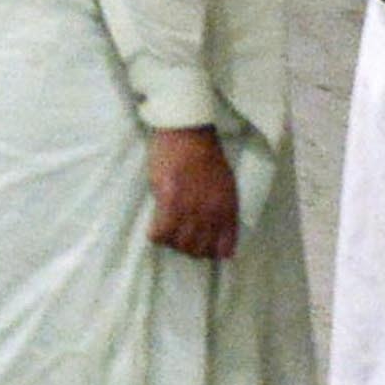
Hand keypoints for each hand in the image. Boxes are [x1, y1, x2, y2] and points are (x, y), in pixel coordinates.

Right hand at [144, 124, 240, 261]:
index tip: (199, 245)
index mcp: (228, 209)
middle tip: (178, 235)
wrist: (188, 132)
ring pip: (179, 244)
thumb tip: (218, 234)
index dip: (210, 251)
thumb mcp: (226, 185)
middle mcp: (212, 213)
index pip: (223, 249)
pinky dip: (156, 233)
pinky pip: (160, 233)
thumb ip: (223, 210)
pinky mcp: (170, 202)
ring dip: (171, 240)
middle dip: (187, 247)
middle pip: (197, 250)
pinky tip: (155, 225)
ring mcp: (191, 209)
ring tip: (166, 228)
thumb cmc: (206, 155)